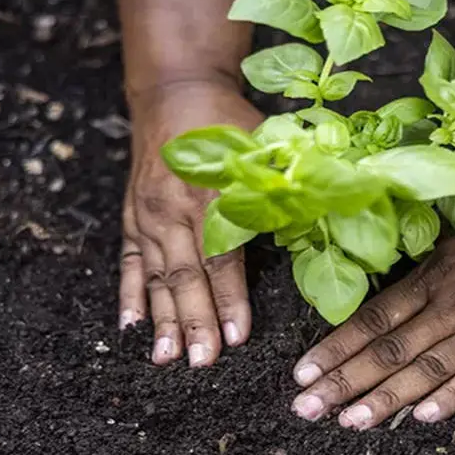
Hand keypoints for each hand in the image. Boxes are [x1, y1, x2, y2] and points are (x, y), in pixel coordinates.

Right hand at [119, 82, 262, 365]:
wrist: (175, 92)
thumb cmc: (229, 123)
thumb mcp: (264, 146)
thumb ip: (285, 188)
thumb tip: (325, 224)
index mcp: (212, 193)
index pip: (223, 256)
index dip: (230, 298)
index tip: (239, 336)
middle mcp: (173, 208)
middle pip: (185, 275)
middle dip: (195, 322)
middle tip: (202, 362)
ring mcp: (148, 215)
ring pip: (156, 277)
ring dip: (162, 320)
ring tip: (166, 358)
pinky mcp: (132, 218)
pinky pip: (129, 264)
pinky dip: (129, 297)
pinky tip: (130, 329)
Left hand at [289, 166, 454, 428]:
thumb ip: (432, 251)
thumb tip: (390, 261)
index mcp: (439, 271)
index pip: (375, 317)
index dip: (336, 347)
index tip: (302, 373)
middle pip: (390, 349)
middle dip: (343, 382)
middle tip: (305, 410)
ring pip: (428, 368)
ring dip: (386, 398)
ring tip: (349, 422)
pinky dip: (452, 397)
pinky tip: (422, 418)